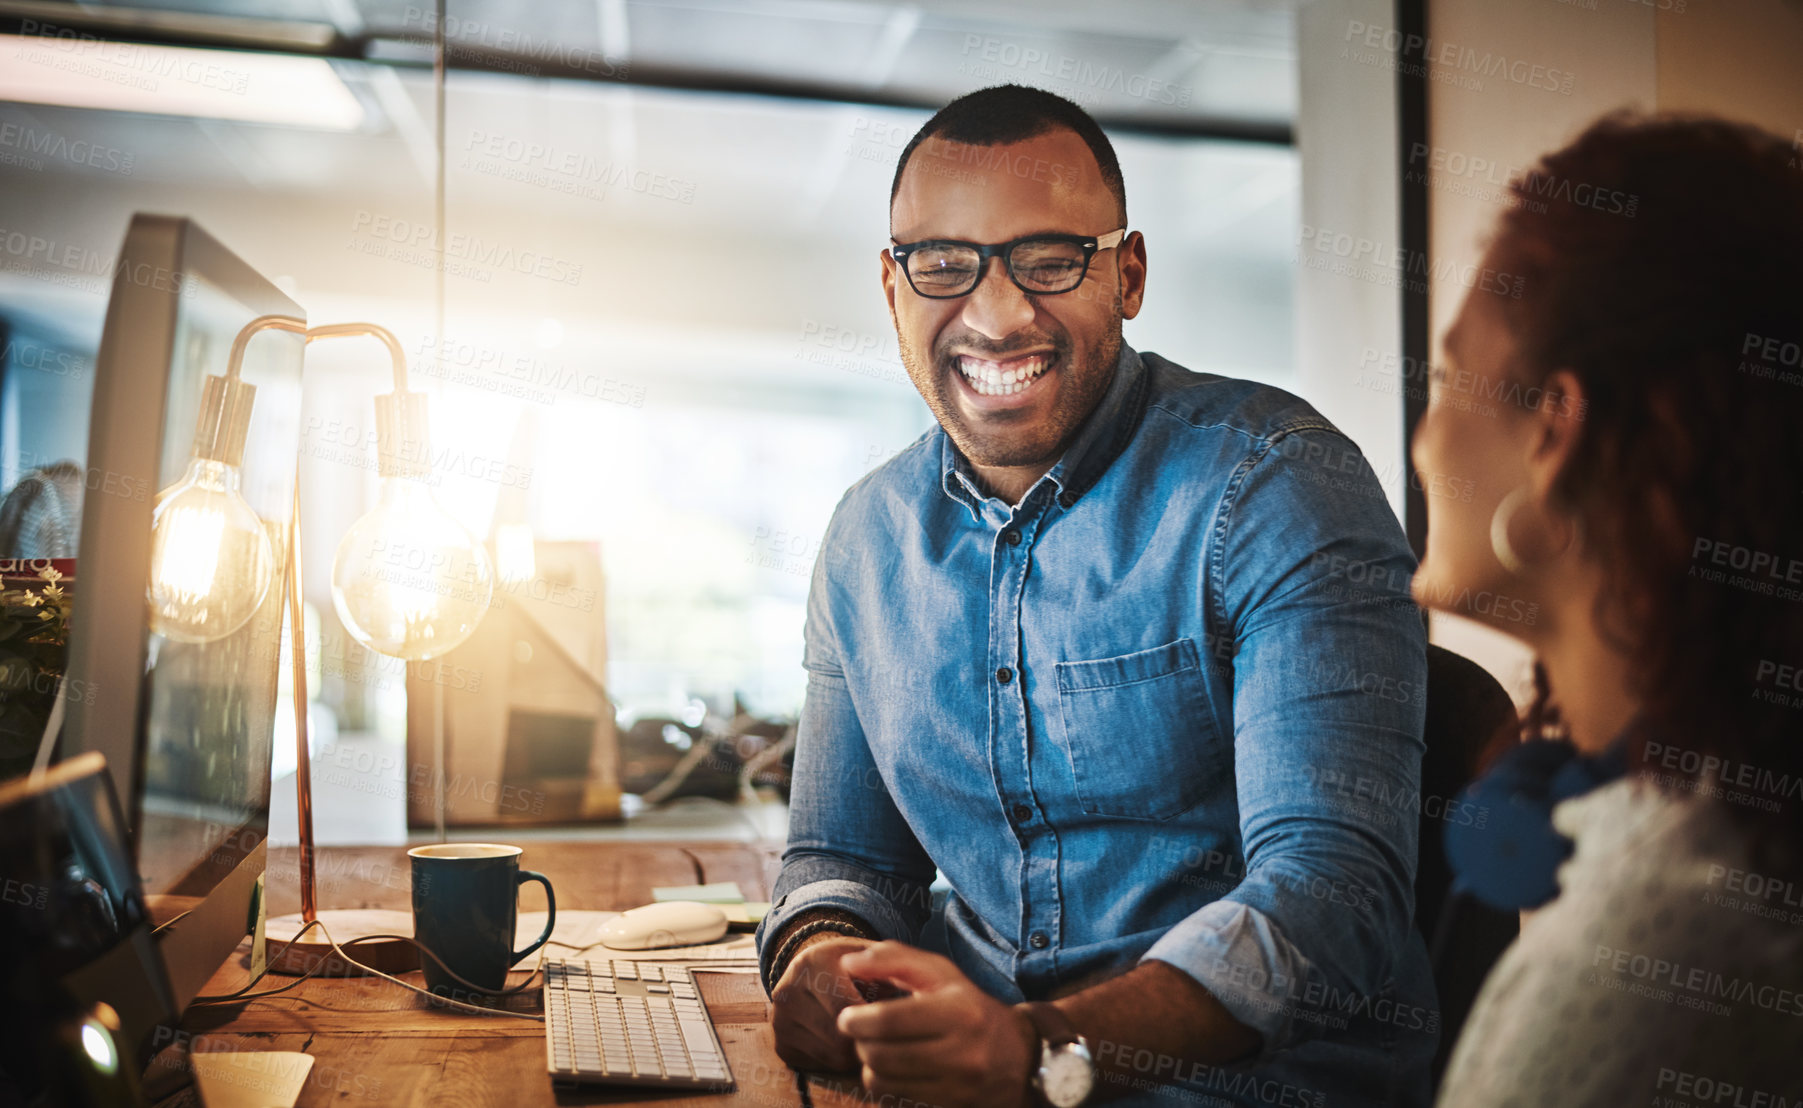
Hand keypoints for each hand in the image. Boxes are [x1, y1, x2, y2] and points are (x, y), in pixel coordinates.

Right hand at [769, 934, 880, 1071]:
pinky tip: (844, 1038)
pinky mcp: (781, 1044)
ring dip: (855, 1050)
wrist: (815, 969)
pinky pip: (820, 1065)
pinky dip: (838, 1058)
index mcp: (811, 963)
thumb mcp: (871, 954)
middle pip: (839, 1038)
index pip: (845, 1010)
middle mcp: (787, 991)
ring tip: (863, 1030)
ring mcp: (780, 1021)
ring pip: (833, 1056)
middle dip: (866, 1037)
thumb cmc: (853, 965)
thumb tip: (896, 994)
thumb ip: (889, 964)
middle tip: (881, 1028)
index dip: (875, 1019)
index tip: (892, 1016)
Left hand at [836, 942, 1036, 1107]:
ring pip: (882, 1081)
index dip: (857, 1020)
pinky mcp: (950, 1105)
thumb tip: (848, 963)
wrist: (1019, 1055)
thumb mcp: (941, 973)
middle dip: (860, 1043)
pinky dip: (884, 1084)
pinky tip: (893, 1070)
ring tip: (878, 1050)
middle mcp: (961, 1052)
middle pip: (880, 1054)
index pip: (889, 1020)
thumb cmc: (970, 1006)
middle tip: (862, 1033)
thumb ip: (894, 959)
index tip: (847, 1017)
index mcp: (958, 1011)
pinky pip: (894, 1098)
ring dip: (869, 1065)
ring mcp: (956, 1086)